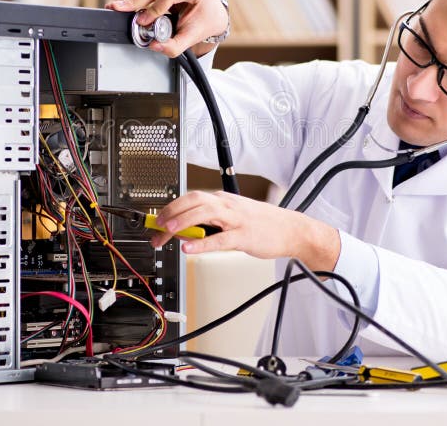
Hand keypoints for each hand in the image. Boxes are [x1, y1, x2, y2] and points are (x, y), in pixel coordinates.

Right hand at [105, 0, 227, 57]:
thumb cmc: (204, 21)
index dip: (152, 9)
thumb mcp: (192, 37)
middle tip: (117, 9)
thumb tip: (154, 46)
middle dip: (134, 0)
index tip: (142, 21)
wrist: (212, 9)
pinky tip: (129, 1)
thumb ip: (174, 46)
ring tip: (117, 6)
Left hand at [150, 191, 341, 270]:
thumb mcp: (232, 217)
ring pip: (204, 213)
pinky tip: (189, 248)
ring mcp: (236, 220)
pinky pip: (219, 239)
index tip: (156, 220)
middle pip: (193, 201)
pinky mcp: (244, 236)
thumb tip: (185, 230)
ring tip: (168, 231)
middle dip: (171, 213)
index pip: (190, 198)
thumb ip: (210, 221)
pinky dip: (202, 243)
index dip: (170, 207)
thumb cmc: (261, 224)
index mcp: (222, 200)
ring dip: (183, 221)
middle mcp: (227, 205)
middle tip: (156, 227)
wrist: (290, 229)